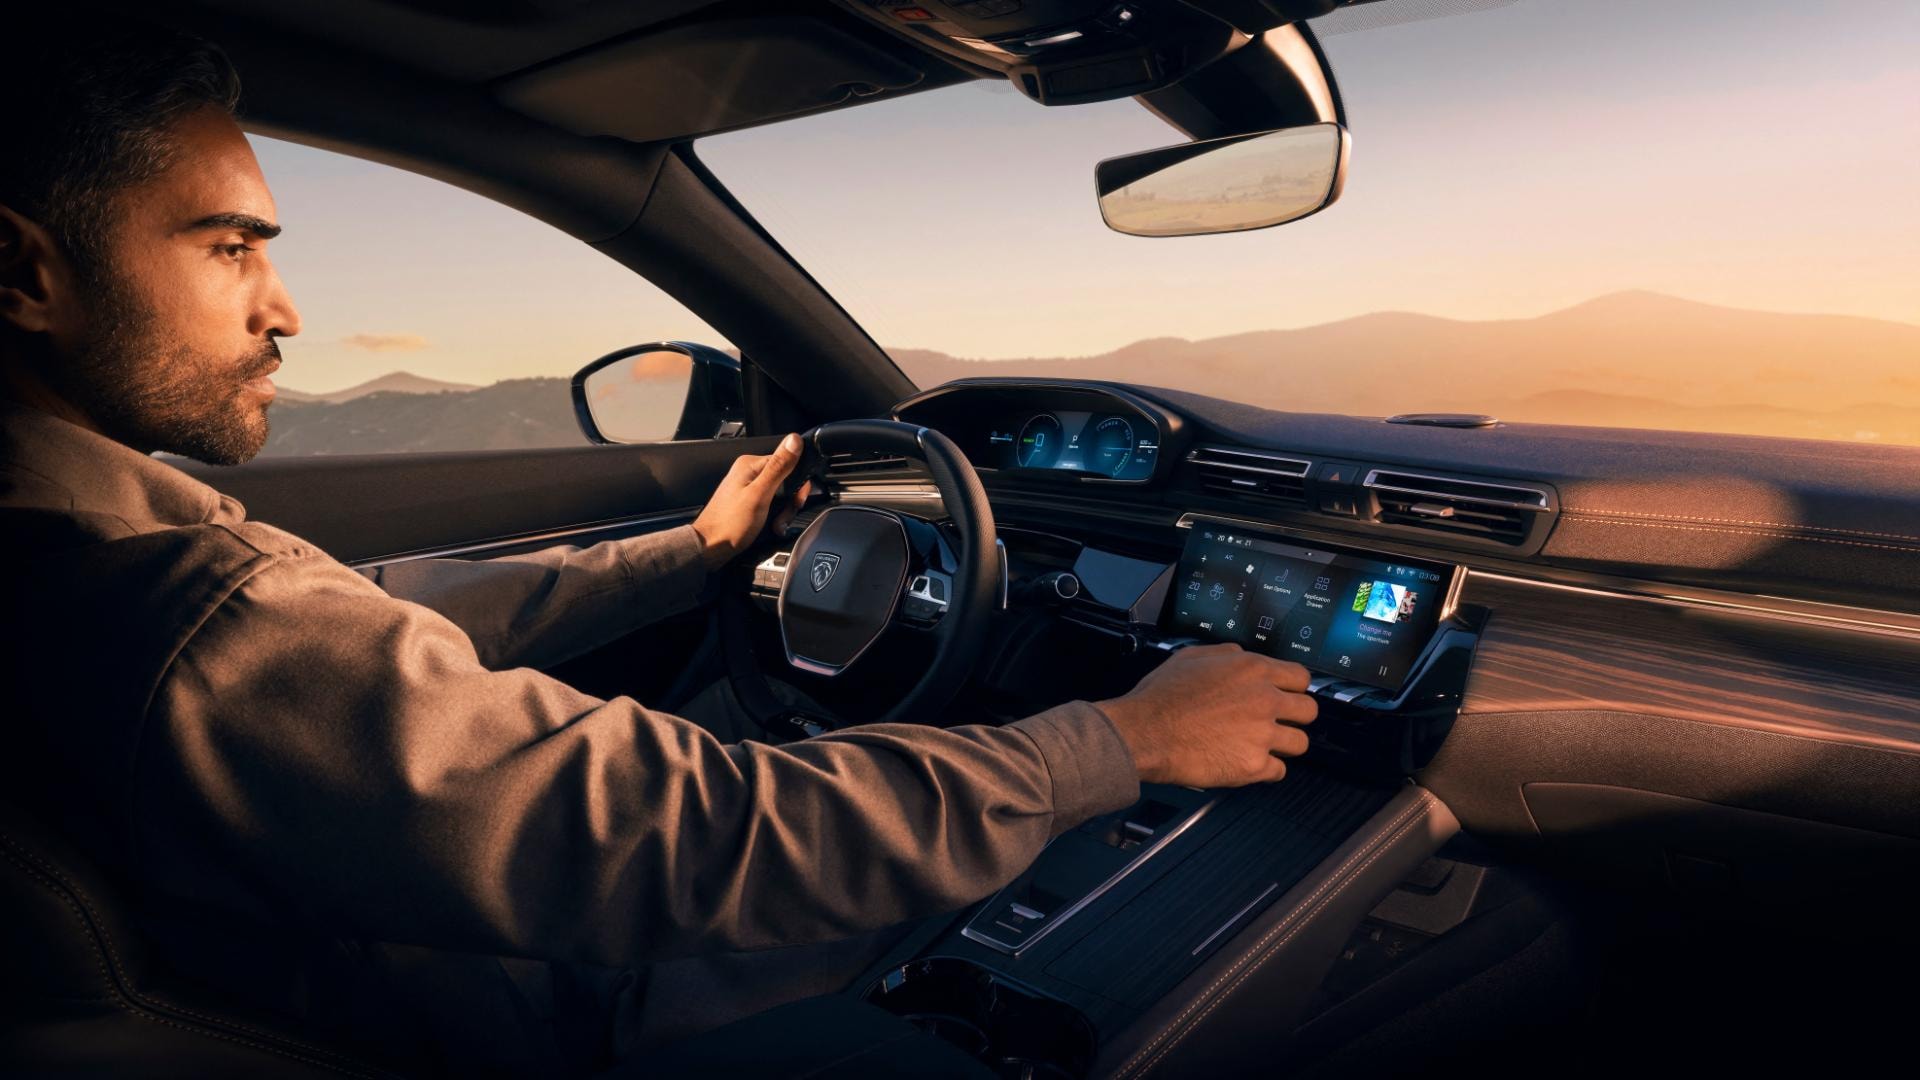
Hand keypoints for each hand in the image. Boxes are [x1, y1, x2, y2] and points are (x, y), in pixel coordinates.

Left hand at [691, 433, 810, 570]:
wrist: (711, 547)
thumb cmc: (729, 524)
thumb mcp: (760, 494)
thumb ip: (779, 467)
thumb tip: (794, 440)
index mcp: (750, 464)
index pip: (788, 463)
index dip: (797, 483)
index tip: (795, 500)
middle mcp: (749, 473)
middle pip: (786, 480)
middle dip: (790, 502)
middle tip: (782, 516)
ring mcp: (749, 488)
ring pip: (781, 495)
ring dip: (783, 512)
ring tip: (776, 524)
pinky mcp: (750, 502)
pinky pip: (772, 505)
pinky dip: (775, 517)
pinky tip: (772, 526)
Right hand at [1095, 643, 1316, 786]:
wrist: (1143, 734)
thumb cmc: (1160, 697)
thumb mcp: (1191, 657)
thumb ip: (1226, 653)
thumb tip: (1242, 655)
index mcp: (1252, 670)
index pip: (1301, 677)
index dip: (1294, 687)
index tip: (1288, 695)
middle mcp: (1264, 700)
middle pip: (1309, 711)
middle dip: (1295, 717)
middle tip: (1279, 722)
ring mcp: (1262, 735)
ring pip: (1300, 744)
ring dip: (1284, 745)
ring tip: (1263, 745)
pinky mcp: (1253, 766)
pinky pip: (1278, 771)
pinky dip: (1266, 770)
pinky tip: (1249, 762)